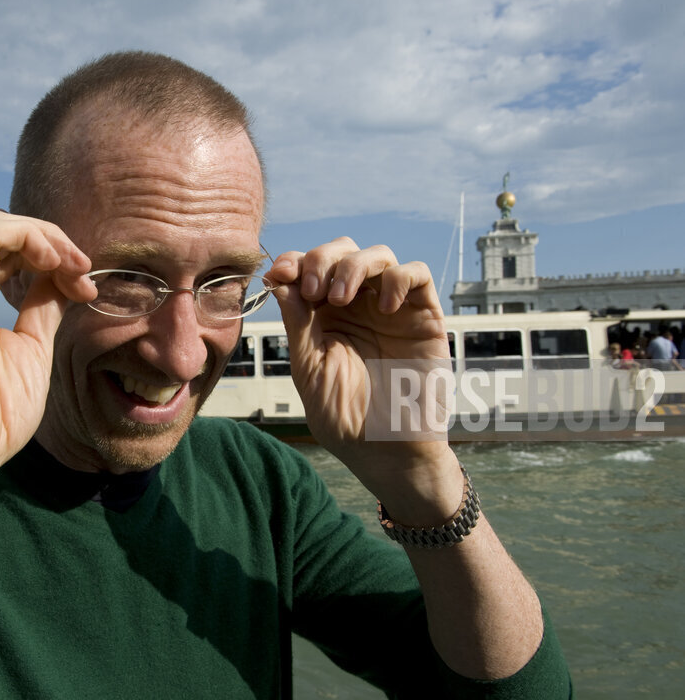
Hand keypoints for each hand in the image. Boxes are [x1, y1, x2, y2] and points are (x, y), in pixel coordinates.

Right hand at [0, 210, 95, 520]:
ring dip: (45, 238)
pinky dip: (30, 239)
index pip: (4, 253)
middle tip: (85, 274)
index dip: (50, 258)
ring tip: (76, 267)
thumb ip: (41, 310)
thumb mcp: (29, 351)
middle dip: (53, 244)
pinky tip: (56, 264)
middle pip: (1, 235)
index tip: (84, 288)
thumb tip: (64, 280)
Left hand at [266, 237, 458, 520]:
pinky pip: (417, 275)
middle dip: (321, 259)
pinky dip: (398, 278)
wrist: (388, 451)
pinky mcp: (424, 316)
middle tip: (312, 290)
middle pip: (342, 251)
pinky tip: (383, 307)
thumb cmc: (346, 418)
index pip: (308, 268)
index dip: (292, 262)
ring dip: (354, 266)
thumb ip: (298, 323)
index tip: (278, 274)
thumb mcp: (309, 368)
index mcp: (323, 315)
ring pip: (378, 255)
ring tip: (340, 299)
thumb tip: (279, 278)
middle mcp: (357, 305)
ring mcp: (391, 308)